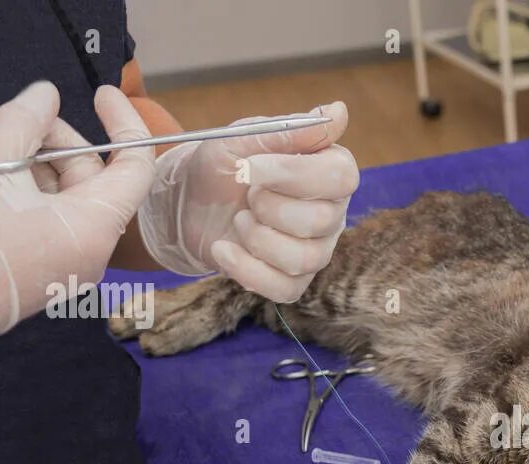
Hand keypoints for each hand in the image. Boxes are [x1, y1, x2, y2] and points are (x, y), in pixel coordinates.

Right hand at [0, 81, 155, 384]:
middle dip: (50, 140)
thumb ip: (24, 124)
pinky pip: (47, 217)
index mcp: (96, 227)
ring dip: (27, 161)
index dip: (124, 123)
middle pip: (91, 176)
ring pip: (62, 194)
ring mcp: (70, 262)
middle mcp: (93, 249)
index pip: (135, 167)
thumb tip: (45, 95)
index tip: (101, 94)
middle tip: (6, 121)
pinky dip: (22, 189)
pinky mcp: (46, 268)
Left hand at [137, 102, 357, 302]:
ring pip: (303, 258)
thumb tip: (339, 110)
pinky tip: (224, 249)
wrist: (187, 205)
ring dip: (256, 238)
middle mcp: (331, 212)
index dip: (293, 175)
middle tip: (245, 194)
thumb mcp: (244, 138)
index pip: (340, 177)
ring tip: (238, 220)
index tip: (251, 167)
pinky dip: (246, 270)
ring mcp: (315, 251)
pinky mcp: (293, 281)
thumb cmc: (222, 166)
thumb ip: (290, 129)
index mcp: (329, 171)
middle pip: (320, 220)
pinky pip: (285, 288)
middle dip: (268, 207)